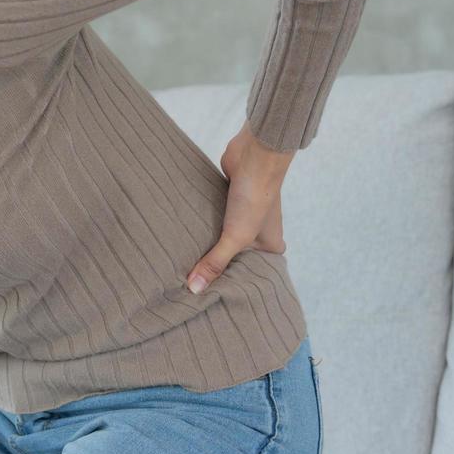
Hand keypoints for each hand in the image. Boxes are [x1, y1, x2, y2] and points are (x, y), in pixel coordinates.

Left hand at [185, 122, 294, 294]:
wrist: (254, 154)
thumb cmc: (255, 196)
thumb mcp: (235, 236)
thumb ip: (215, 262)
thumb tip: (194, 290)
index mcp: (271, 247)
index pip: (252, 275)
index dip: (234, 286)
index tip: (212, 300)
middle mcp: (260, 235)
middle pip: (234, 259)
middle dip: (216, 269)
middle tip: (191, 288)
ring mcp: (243, 218)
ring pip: (221, 240)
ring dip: (206, 248)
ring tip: (182, 270)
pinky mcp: (228, 204)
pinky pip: (213, 223)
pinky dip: (203, 230)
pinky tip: (184, 241)